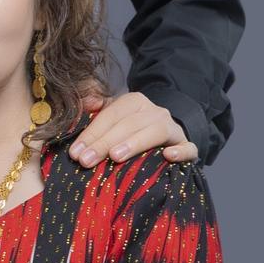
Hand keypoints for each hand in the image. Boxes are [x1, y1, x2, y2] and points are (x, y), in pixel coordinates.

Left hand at [69, 90, 196, 166]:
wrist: (167, 135)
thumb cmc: (132, 131)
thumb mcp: (113, 119)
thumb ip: (96, 111)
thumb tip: (86, 102)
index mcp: (133, 101)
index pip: (109, 116)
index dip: (91, 134)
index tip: (75, 153)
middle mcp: (154, 111)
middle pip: (127, 125)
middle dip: (104, 143)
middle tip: (86, 161)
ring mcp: (173, 127)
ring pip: (154, 132)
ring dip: (134, 144)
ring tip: (115, 157)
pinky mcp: (187, 145)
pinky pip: (188, 147)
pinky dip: (180, 151)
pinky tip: (168, 156)